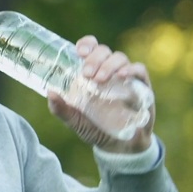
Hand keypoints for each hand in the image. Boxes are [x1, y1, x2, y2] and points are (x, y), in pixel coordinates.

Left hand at [47, 36, 154, 153]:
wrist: (119, 147)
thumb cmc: (94, 129)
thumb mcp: (74, 121)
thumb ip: (61, 109)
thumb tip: (50, 92)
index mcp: (91, 73)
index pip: (91, 49)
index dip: (86, 44)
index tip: (79, 52)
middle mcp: (108, 71)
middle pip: (104, 51)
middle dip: (94, 58)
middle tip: (87, 74)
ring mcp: (126, 78)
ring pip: (120, 58)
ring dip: (109, 65)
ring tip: (99, 80)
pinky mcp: (142, 87)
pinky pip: (140, 70)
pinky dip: (131, 69)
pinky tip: (122, 76)